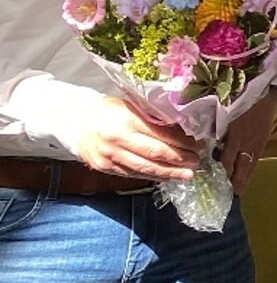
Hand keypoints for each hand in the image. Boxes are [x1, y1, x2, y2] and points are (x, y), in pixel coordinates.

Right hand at [70, 95, 198, 180]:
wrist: (74, 121)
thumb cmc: (107, 111)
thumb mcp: (130, 106)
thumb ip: (152, 117)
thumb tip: (182, 128)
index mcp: (127, 119)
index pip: (161, 134)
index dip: (181, 142)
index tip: (197, 144)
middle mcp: (118, 139)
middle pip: (155, 153)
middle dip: (179, 159)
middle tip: (196, 161)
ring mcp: (110, 155)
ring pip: (145, 168)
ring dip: (169, 173)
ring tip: (187, 175)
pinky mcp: (105, 167)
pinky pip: (132, 174)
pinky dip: (152, 176)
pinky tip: (165, 176)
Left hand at [219, 89, 276, 193]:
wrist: (263, 90)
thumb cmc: (239, 97)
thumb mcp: (223, 111)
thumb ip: (213, 126)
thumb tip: (200, 141)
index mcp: (235, 135)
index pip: (227, 160)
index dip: (222, 173)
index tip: (214, 184)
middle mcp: (247, 142)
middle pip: (241, 167)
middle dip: (235, 182)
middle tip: (230, 195)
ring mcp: (257, 142)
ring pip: (250, 164)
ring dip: (245, 178)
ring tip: (239, 190)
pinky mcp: (263, 139)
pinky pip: (257, 158)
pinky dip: (252, 168)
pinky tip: (249, 174)